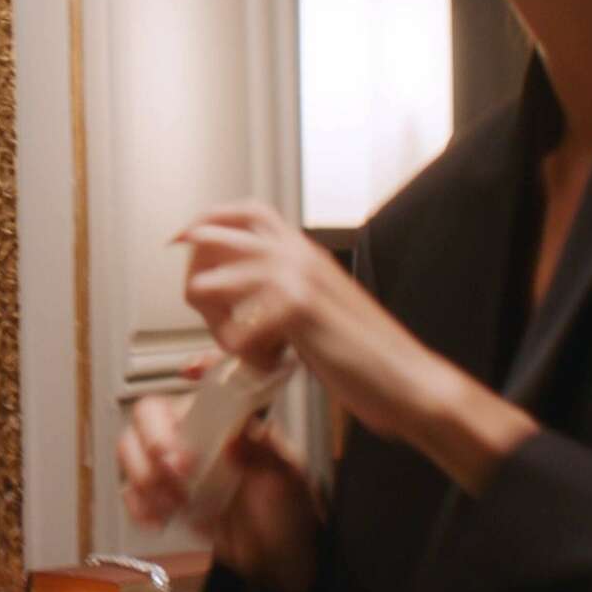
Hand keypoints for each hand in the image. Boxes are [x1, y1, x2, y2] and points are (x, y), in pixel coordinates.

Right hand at [118, 358, 321, 591]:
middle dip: (155, 438)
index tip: (189, 373)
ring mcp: (173, 466)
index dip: (197, 368)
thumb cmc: (286, 512)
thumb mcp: (287, 480)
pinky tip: (158, 517)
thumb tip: (237, 438)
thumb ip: (266, 455)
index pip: (207, 383)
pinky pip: (130, 491)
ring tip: (173, 500)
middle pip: (150, 414)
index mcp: (226, 421)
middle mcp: (194, 435)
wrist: (277, 560)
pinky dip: (137, 504)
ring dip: (144, 473)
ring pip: (131, 448)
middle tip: (177, 467)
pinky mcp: (161, 497)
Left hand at [176, 201, 535, 491]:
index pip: (243, 211)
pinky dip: (240, 353)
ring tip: (244, 348)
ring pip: (212, 282)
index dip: (206, 223)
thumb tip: (219, 328)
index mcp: (302, 251)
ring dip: (216, 322)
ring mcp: (297, 277)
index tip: (182, 242)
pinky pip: (236, 327)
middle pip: (214, 235)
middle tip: (202, 307)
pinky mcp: (298, 309)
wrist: (409, 380)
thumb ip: (268, 310)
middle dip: (196, 274)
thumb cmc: (365, 355)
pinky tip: (267, 364)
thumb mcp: (311, 318)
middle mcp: (297, 255)